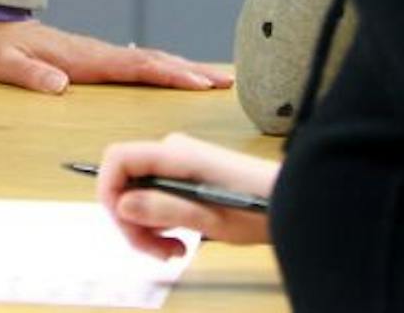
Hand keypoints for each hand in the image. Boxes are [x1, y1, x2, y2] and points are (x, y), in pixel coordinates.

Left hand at [0, 18, 232, 93]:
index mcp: (83, 58)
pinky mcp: (95, 58)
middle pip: (152, 61)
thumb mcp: (3, 65)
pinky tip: (175, 74)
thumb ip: (29, 74)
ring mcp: (98, 54)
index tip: (195, 82)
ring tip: (214, 78)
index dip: (166, 74)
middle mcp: (97, 53)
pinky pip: (137, 63)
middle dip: (189, 71)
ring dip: (182, 68)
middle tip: (224, 81)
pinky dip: (163, 68)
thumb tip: (58, 84)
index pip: (133, 67)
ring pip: (149, 60)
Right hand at [96, 133, 277, 258]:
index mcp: (174, 154)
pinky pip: (157, 193)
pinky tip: (181, 237)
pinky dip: (161, 218)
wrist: (294, 202)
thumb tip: (122, 204)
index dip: (109, 190)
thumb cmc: (258, 207)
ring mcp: (180, 161)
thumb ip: (163, 208)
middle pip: (126, 180)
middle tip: (157, 252)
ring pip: (140, 191)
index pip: (118, 159)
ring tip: (174, 249)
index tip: (123, 224)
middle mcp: (172, 151)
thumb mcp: (209, 217)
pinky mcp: (188, 173)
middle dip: (132, 219)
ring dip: (147, 225)